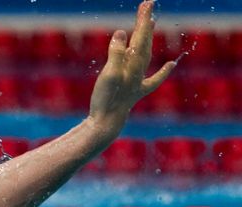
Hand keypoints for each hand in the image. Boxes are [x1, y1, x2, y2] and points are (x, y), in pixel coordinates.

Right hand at [88, 0, 175, 136]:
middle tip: (147, 4)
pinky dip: (164, 71)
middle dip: (145, 23)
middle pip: (144, 42)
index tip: (147, 3)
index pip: (140, 36)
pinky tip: (172, 65)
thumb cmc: (106, 100)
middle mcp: (138, 70)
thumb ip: (116, 53)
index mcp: (133, 65)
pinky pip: (154, 78)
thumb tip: (122, 33)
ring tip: (152, 23)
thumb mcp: (109, 74)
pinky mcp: (135, 91)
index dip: (143, 19)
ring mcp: (138, 81)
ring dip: (148, 39)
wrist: (106, 124)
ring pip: (146, 54)